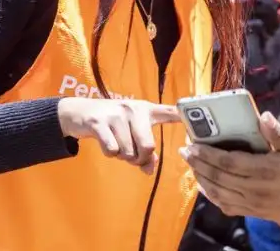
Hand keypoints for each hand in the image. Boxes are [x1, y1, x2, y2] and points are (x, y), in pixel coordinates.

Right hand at [56, 97, 179, 170]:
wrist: (81, 112)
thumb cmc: (114, 124)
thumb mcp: (131, 133)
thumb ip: (144, 152)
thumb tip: (149, 170)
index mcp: (147, 110)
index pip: (170, 112)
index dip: (184, 117)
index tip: (197, 121)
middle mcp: (134, 109)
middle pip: (148, 146)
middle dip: (141, 158)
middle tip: (133, 156)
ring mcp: (116, 115)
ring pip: (128, 152)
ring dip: (123, 157)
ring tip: (117, 145)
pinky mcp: (99, 123)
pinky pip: (112, 150)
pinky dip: (110, 154)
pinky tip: (106, 143)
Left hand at [181, 112, 279, 226]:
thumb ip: (278, 134)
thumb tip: (263, 116)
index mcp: (265, 170)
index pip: (228, 162)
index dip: (207, 154)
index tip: (192, 144)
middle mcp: (256, 190)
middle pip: (219, 177)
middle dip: (199, 165)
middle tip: (185, 152)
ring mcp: (256, 204)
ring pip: (220, 194)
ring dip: (203, 180)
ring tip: (193, 167)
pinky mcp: (258, 213)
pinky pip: (229, 206)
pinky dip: (215, 197)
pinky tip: (209, 188)